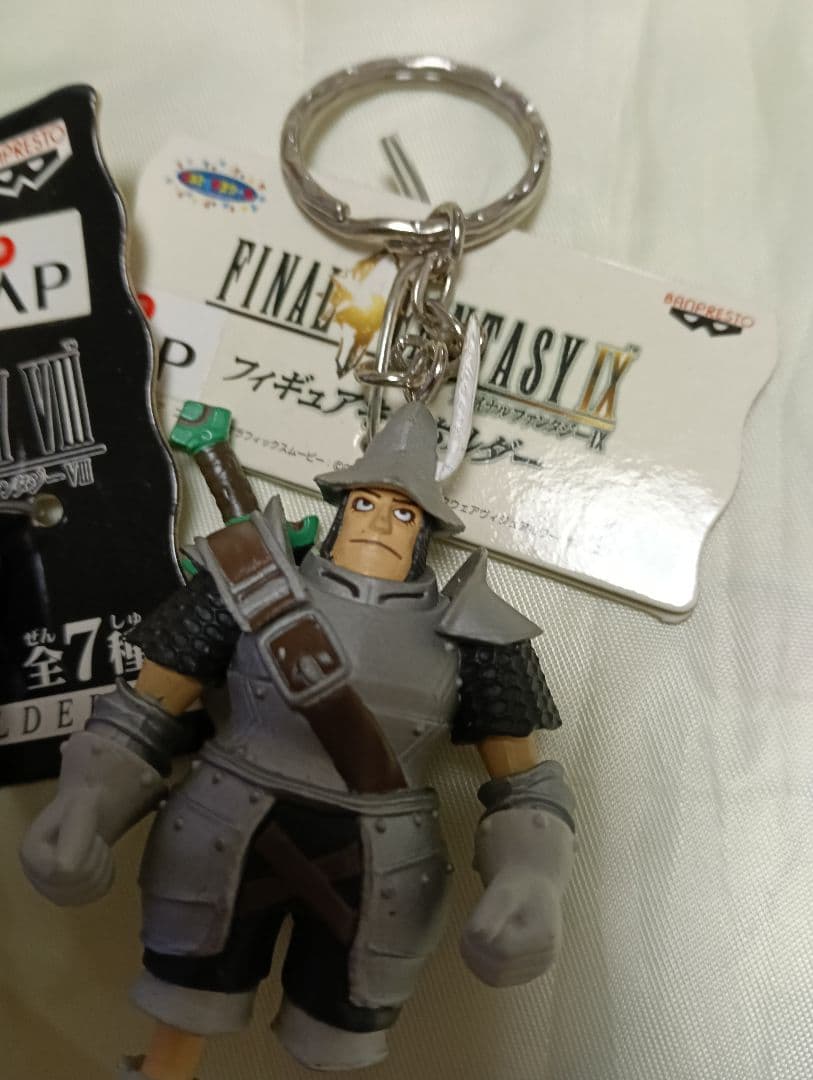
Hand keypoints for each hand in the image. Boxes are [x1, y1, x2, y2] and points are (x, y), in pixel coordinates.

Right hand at [20, 791, 113, 906]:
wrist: (81, 815)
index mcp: (30, 853)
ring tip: (96, 846)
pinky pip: (98, 893)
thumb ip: (77, 826)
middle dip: (96, 855)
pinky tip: (100, 860)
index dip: (85, 850)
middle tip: (95, 838)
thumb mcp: (81, 802)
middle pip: (78, 880)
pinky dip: (107, 874)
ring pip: (90, 889)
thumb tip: (66, 868)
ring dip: (103, 863)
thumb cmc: (80, 807)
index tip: (87, 832)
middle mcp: (35, 878)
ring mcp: (52, 891)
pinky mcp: (69, 899)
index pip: (63, 870)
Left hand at [460, 868, 561, 987]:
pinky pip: (499, 979)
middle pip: (499, 969)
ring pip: (496, 979)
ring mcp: (537, 970)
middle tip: (466, 933)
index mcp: (544, 937)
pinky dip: (482, 966)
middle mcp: (545, 959)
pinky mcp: (527, 974)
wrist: (536, 888)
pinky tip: (477, 948)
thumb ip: (490, 914)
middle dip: (476, 953)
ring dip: (476, 962)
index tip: (469, 927)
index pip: (504, 952)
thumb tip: (477, 936)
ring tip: (470, 939)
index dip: (481, 943)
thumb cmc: (519, 887)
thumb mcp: (502, 892)